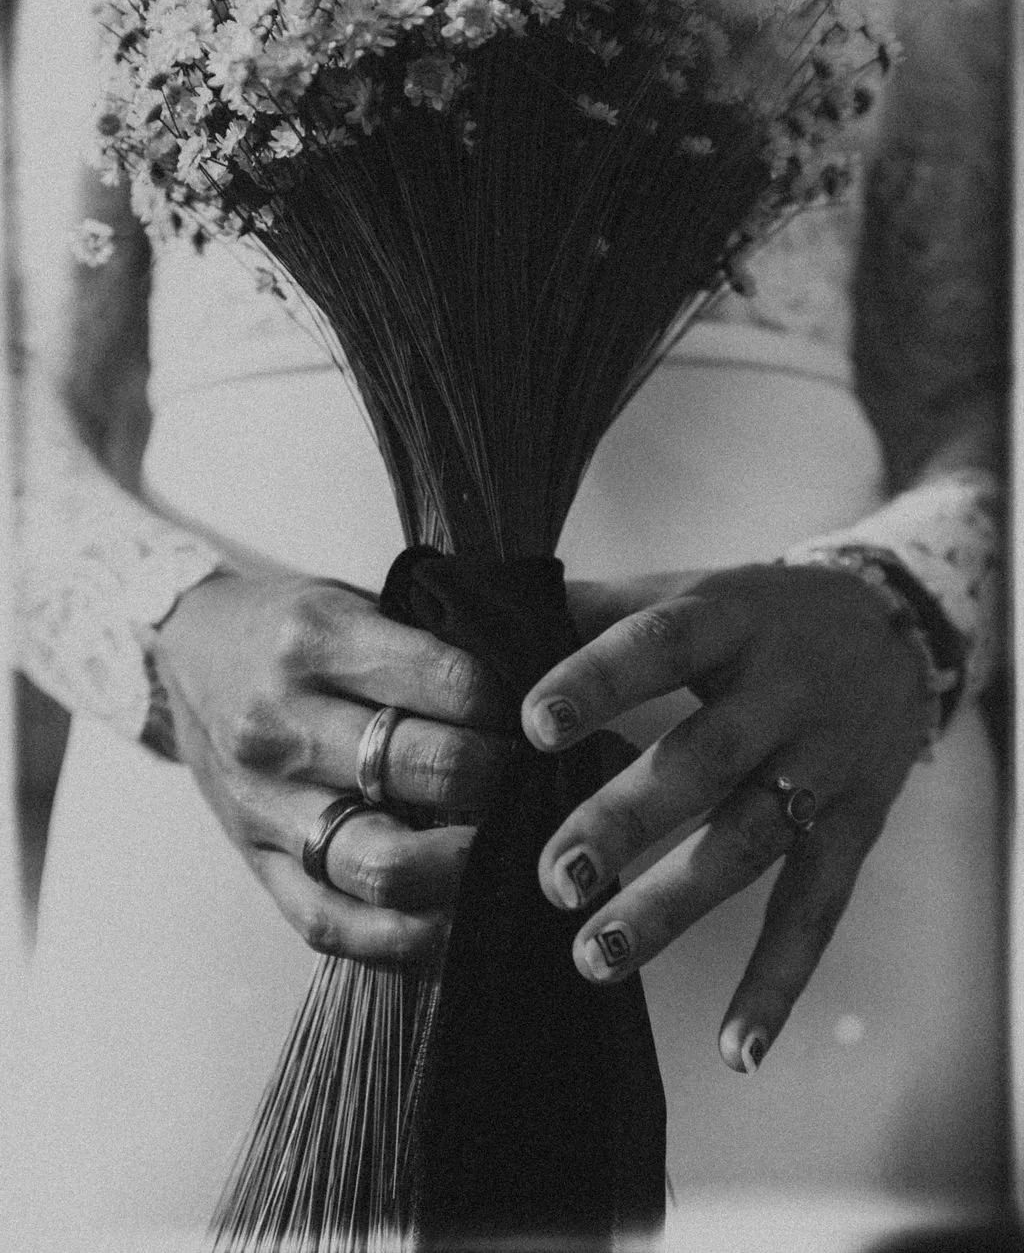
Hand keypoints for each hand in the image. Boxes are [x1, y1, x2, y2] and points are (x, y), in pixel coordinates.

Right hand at [153, 571, 511, 961]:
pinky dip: (410, 938)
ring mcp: (262, 801)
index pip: (450, 682)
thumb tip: (544, 701)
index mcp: (317, 639)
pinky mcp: (253, 862)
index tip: (542, 718)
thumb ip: (434, 647)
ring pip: (384, 863)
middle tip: (537, 782)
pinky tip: (462, 923)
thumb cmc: (297, 632)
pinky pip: (334, 925)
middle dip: (503, 782)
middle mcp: (282, 721)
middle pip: (427, 771)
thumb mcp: (355, 603)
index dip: (515, 707)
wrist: (188, 652)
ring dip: (466, 868)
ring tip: (511, 852)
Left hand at [523, 563, 934, 1073]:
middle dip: (627, 818)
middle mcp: (784, 693)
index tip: (531, 725)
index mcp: (731, 618)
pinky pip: (816, 910)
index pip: (664, 642)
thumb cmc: (758, 615)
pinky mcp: (856, 825)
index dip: (600, 680)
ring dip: (673, 906)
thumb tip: (487, 612)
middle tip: (553, 876)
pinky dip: (779, 981)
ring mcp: (824, 765)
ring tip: (593, 958)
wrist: (896, 629)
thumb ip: (595, 607)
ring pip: (749, 842)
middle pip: (706, 758)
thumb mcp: (691, 589)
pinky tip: (737, 1050)